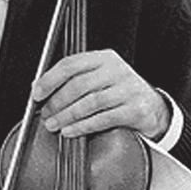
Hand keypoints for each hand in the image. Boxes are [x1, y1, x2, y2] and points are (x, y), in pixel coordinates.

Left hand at [32, 49, 170, 139]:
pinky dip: (83, 126)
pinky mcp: (135, 109)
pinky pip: (103, 118)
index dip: (50, 79)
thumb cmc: (120, 93)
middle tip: (45, 113)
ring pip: (90, 102)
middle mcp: (117, 70)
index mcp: (104, 58)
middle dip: (57, 101)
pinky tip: (71, 131)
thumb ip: (74, 80)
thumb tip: (41, 88)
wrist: (153, 108)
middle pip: (79, 84)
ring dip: (67, 115)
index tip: (37, 93)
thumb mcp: (100, 78)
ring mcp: (128, 89)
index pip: (71, 64)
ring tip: (54, 124)